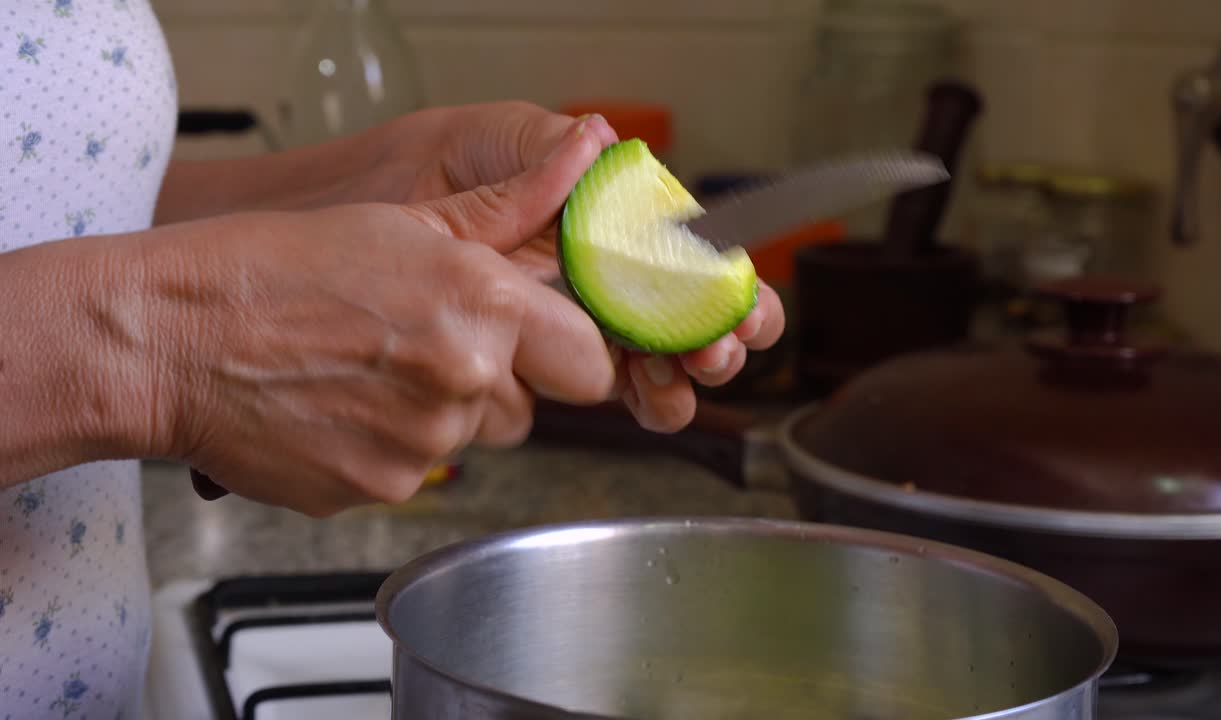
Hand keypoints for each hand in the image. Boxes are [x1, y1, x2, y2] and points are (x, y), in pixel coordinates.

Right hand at [143, 114, 614, 515]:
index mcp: (484, 306)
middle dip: (494, 383)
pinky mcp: (379, 490)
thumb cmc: (272, 268)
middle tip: (422, 344)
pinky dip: (382, 448)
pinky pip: (410, 472)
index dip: (567, 355)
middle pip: (528, 408)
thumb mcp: (402, 220)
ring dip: (433, 413)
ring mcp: (422, 446)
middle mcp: (465, 382)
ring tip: (365, 370)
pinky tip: (336, 406)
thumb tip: (581, 159)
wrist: (171, 340)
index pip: (590, 363)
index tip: (543, 347)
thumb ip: (507, 211)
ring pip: (464, 439)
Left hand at [381, 104, 784, 432]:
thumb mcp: (489, 145)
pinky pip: (603, 392)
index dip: (725, 286)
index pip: (690, 258)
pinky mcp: (541, 366)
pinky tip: (649, 396)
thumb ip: (545, 149)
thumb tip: (599, 141)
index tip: (737, 304)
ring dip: (684, 378)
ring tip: (682, 375)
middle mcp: (603, 279)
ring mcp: (576, 326)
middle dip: (716, 340)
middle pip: (688, 321)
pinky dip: (642, 399)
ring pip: (657, 367)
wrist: (357, 226)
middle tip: (715, 348)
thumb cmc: (420, 174)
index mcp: (609, 222)